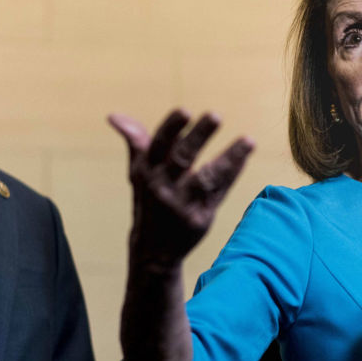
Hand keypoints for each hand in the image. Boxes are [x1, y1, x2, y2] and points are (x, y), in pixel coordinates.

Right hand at [109, 110, 253, 270]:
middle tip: (215, 115)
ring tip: (247, 140)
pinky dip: (234, 172)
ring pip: (206, 177)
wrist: (153, 249)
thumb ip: (136, 142)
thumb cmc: (149, 200)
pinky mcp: (200, 217)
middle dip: (198, 136)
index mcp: (147, 170)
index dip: (171, 128)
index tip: (185, 111)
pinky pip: (219, 191)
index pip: (158, 145)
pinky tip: (245, 155)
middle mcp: (162, 186)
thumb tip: (114, 116)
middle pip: (181, 158)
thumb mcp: (139, 173)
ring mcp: (182, 203)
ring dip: (228, 158)